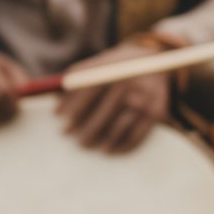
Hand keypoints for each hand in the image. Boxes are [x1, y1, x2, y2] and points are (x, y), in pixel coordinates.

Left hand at [56, 44, 171, 154]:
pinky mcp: (156, 112)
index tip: (61, 121)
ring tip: (89, 145)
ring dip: (102, 140)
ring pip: (119, 127)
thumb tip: (57, 109)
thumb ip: (77, 79)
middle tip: (74, 138)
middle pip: (103, 113)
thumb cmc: (117, 67)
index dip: (72, 107)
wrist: (156, 63)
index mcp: (114, 68)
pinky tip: (111, 150)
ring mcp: (145, 98)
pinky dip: (123, 145)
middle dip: (86, 129)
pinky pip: (137, 134)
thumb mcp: (100, 63)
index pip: (89, 91)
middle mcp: (131, 83)